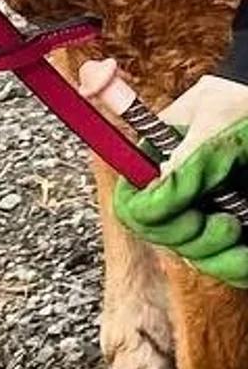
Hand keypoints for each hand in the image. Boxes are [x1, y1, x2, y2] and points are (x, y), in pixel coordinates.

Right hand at [113, 76, 247, 284]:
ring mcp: (202, 211)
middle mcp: (175, 189)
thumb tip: (159, 184)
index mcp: (157, 156)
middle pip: (158, 233)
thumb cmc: (241, 103)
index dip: (147, 211)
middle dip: (187, 234)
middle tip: (222, 221)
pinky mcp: (226, 231)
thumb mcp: (214, 119)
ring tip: (237, 228)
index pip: (131, 198)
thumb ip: (186, 153)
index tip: (181, 210)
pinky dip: (232, 265)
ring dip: (213, 251)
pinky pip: (220, 263)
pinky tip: (245, 255)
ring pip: (189, 254)